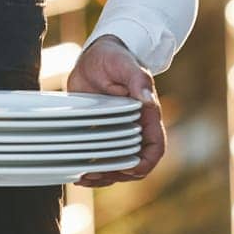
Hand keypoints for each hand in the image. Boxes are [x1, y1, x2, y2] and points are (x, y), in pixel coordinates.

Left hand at [66, 35, 164, 187]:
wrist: (94, 56)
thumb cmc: (114, 57)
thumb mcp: (124, 64)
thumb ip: (137, 80)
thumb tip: (147, 100)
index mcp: (147, 115)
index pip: (155, 148)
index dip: (144, 163)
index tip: (127, 169)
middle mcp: (135, 128)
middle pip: (134, 163)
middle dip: (117, 174)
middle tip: (95, 175)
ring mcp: (118, 133)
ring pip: (117, 165)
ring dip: (103, 177)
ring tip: (84, 178)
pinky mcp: (101, 134)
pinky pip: (101, 158)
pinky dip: (93, 169)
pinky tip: (78, 172)